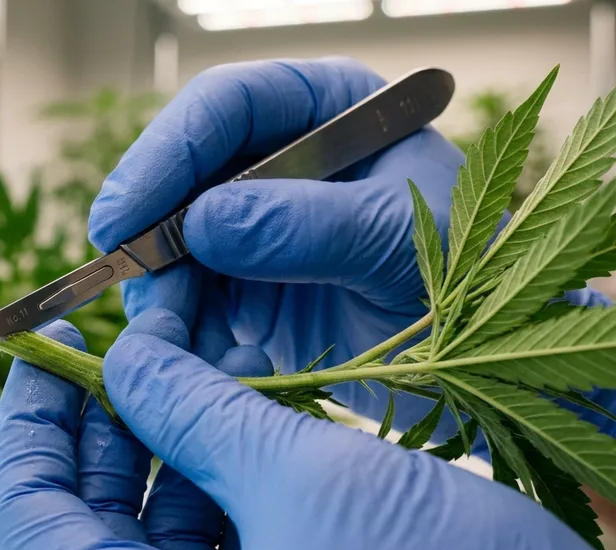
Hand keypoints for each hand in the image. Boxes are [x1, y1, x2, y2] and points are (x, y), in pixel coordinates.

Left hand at [0, 312, 615, 549]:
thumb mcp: (305, 480)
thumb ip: (196, 411)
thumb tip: (124, 356)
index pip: (28, 520)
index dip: (27, 420)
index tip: (50, 340)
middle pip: (82, 516)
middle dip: (102, 415)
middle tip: (123, 330)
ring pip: (145, 518)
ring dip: (159, 431)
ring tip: (177, 348)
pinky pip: (204, 534)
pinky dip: (209, 466)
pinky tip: (226, 399)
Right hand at [87, 57, 615, 440]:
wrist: (492, 372)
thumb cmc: (473, 285)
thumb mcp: (401, 243)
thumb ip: (306, 226)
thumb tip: (204, 221)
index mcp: (330, 116)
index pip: (229, 108)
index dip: (166, 153)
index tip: (125, 213)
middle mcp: (281, 169)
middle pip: (183, 182)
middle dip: (152, 239)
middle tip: (134, 289)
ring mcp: (256, 236)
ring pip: (172, 255)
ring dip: (161, 301)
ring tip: (167, 345)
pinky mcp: (242, 298)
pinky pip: (188, 313)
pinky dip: (183, 343)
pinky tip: (198, 370)